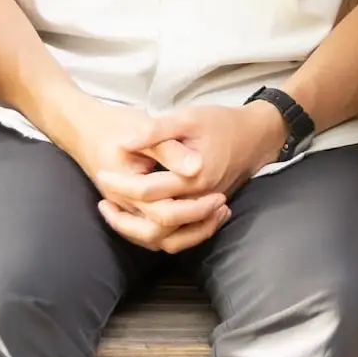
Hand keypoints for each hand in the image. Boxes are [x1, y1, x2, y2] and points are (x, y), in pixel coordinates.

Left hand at [86, 102, 288, 254]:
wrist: (256, 136)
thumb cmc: (221, 123)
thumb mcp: (187, 118)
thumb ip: (156, 131)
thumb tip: (124, 141)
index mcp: (192, 178)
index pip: (147, 191)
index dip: (119, 184)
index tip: (101, 174)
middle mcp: (199, 200)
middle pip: (156, 224)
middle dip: (124, 216)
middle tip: (102, 199)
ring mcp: (204, 210)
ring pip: (168, 238)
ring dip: (139, 232)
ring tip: (114, 213)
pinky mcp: (205, 212)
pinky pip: (179, 235)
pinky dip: (156, 232)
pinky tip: (138, 217)